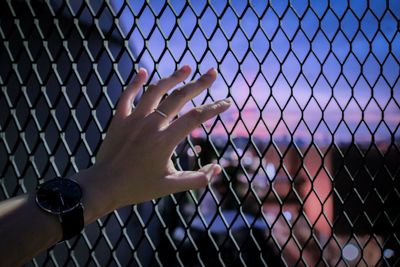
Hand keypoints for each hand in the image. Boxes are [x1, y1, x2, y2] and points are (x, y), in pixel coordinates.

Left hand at [80, 65, 230, 216]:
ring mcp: (134, 119)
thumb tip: (218, 168)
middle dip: (199, 84)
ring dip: (172, 77)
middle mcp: (151, 125)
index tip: (226, 102)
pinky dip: (135, 82)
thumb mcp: (171, 186)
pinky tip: (143, 71)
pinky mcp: (119, 119)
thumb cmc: (138, 187)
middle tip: (212, 73)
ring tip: (186, 67)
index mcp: (165, 140)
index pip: (196, 117)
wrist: (103, 186)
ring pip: (156, 91)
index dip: (214, 108)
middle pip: (179, 97)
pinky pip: (127, 95)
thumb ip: (197, 178)